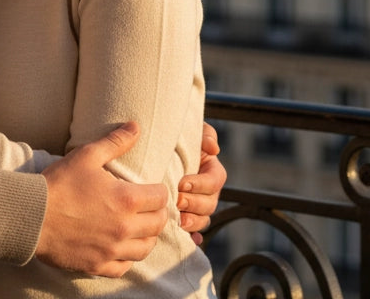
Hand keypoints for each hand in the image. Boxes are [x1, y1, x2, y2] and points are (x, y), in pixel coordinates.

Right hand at [37, 122, 168, 276]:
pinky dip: (128, 257)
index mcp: (126, 200)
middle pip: (158, 224)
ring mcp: (111, 250)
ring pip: (146, 248)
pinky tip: (122, 247)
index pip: (160, 198)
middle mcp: (124, 228)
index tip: (152, 188)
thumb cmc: (60, 183)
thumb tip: (136, 126)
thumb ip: (115, 142)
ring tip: (141, 226)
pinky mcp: (97, 265)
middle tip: (149, 206)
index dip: (159, 191)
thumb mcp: (88, 155)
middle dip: (158, 213)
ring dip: (148, 236)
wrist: (32, 215)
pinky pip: (124, 267)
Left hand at [177, 121, 226, 241]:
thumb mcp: (190, 130)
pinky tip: (186, 239)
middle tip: (177, 201)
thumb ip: (205, 134)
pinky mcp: (185, 217)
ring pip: (204, 220)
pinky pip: (194, 234)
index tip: (182, 183)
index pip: (216, 180)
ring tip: (178, 220)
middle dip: (195, 204)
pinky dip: (193, 237)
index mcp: (211, 169)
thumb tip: (213, 148)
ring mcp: (197, 206)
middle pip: (211, 203)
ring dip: (193, 221)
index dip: (201, 184)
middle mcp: (207, 190)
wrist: (154, 149)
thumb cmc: (174, 137)